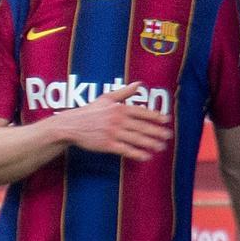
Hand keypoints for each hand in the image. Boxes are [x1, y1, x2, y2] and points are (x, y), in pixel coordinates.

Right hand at [52, 82, 171, 160]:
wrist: (71, 125)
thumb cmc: (89, 111)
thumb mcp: (106, 98)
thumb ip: (124, 92)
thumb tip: (140, 84)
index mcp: (119, 108)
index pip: (142, 112)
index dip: (156, 116)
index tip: (166, 121)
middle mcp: (117, 120)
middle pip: (142, 127)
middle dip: (157, 132)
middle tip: (168, 136)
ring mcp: (112, 133)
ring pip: (136, 139)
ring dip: (151, 143)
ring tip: (161, 147)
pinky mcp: (107, 144)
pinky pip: (126, 150)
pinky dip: (137, 153)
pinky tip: (146, 156)